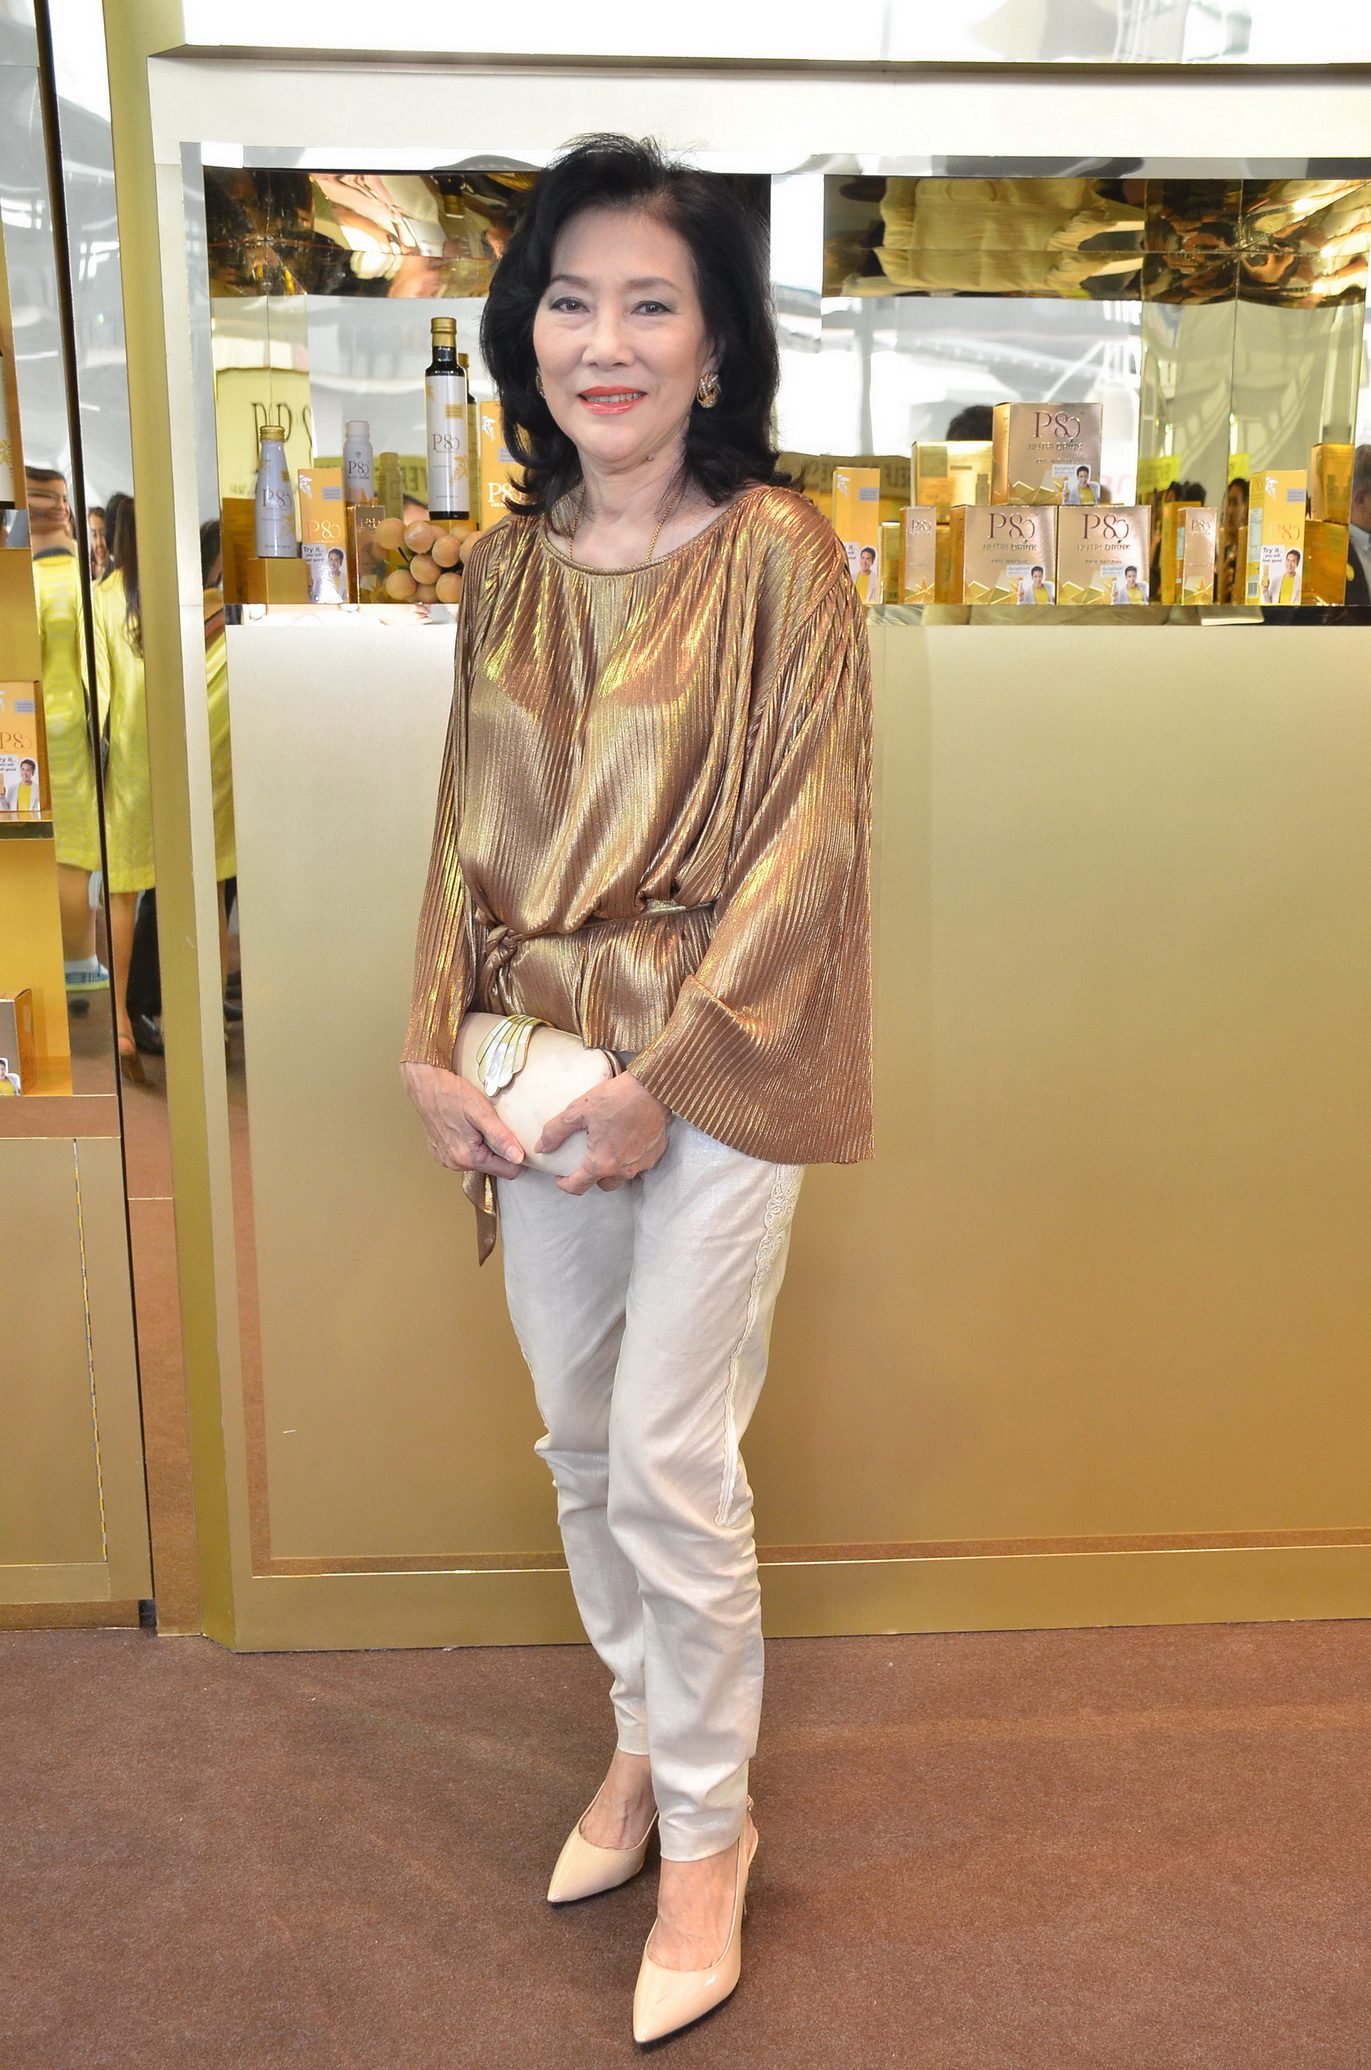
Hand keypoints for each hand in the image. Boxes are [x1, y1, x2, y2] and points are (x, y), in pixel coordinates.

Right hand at [400, 1060, 524, 1178]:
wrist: (426, 1086)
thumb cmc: (453, 1095)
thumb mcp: (482, 1113)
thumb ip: (501, 1137)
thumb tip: (518, 1158)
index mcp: (469, 1158)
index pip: (508, 1171)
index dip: (517, 1156)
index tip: (516, 1139)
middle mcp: (456, 1164)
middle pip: (493, 1167)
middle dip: (499, 1151)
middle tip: (493, 1126)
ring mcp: (446, 1160)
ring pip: (479, 1161)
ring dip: (484, 1147)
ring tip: (478, 1125)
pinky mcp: (440, 1153)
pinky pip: (465, 1155)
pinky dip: (470, 1144)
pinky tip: (466, 1127)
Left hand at [536, 1071, 669, 1194]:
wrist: (653, 1088)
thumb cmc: (616, 1098)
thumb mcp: (578, 1110)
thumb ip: (555, 1131)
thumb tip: (541, 1147)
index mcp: (601, 1162)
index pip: (578, 1187)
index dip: (565, 1185)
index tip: (560, 1177)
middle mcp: (623, 1170)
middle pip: (603, 1185)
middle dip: (591, 1177)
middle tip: (585, 1160)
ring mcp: (642, 1164)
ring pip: (622, 1176)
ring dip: (612, 1169)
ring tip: (607, 1149)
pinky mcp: (656, 1154)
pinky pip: (638, 1164)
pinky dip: (630, 1158)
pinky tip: (627, 1140)